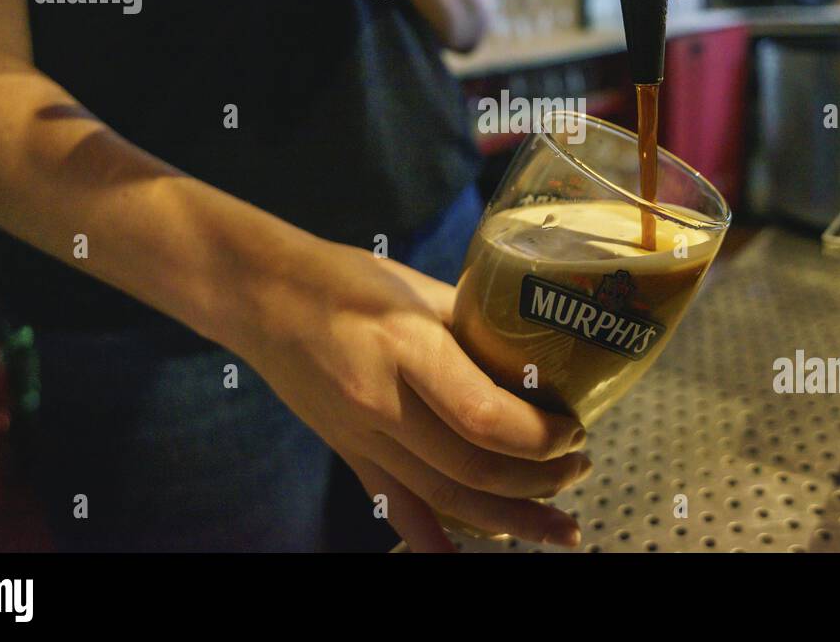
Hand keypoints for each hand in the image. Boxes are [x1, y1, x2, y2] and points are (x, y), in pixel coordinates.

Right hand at [239, 234, 588, 552]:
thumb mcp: (419, 287)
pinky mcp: (349, 454)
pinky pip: (395, 509)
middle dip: (540, 480)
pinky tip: (467, 560)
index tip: (575, 429)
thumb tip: (537, 361)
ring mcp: (361, 437)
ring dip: (511, 521)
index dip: (541, 437)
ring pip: (445, 501)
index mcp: (407, 347)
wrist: (260, 295)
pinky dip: (434, 544)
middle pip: (474, 469)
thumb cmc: (344, 279)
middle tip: (580, 468)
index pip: (486, 418)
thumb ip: (475, 326)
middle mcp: (382, 403)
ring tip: (558, 526)